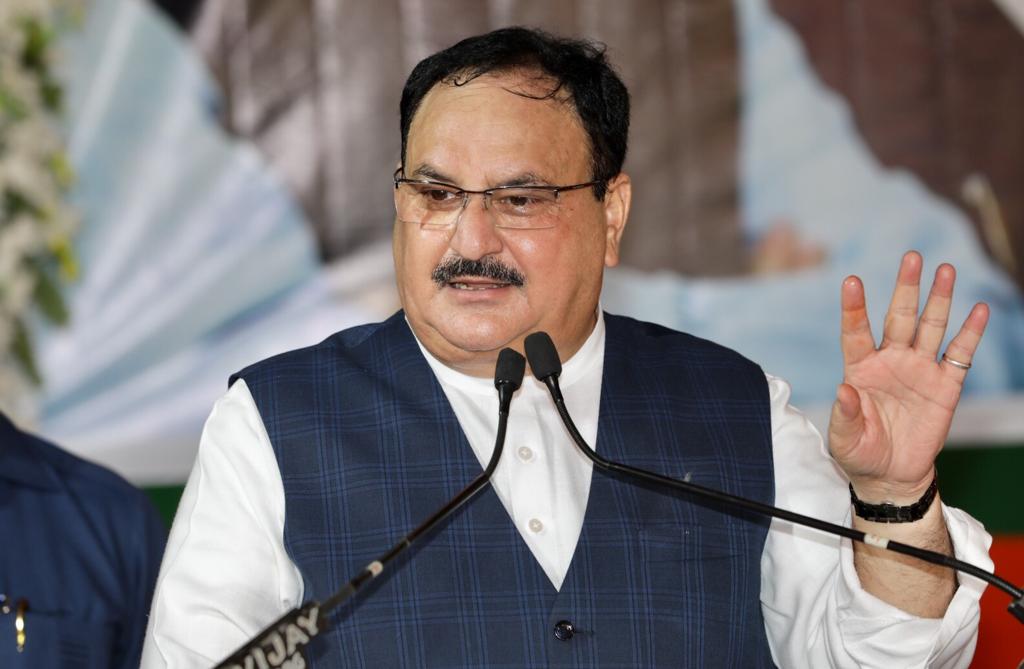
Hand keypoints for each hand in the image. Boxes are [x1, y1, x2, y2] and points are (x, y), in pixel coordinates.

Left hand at [828, 251, 988, 503]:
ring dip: (938, 299)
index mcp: (860, 369)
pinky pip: (959, 355)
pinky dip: (970, 332)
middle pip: (898, 317)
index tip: (852, 280)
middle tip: (912, 256)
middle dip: (906, 288)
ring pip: (930, 327)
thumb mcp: (844, 438)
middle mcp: (890, 361)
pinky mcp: (945, 385)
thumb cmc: (860, 451)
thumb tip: (844, 390)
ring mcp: (919, 370)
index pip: (855, 332)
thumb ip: (844, 415)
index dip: (854, 307)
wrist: (892, 474)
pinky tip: (978, 309)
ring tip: (945, 270)